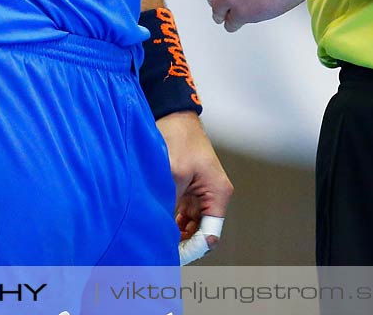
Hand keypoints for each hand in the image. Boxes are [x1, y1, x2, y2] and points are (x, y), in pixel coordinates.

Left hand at [158, 111, 232, 250]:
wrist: (172, 114)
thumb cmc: (178, 137)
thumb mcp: (173, 174)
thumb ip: (171, 204)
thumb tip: (161, 230)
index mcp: (218, 193)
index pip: (209, 234)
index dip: (192, 249)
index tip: (173, 257)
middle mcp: (213, 196)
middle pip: (200, 232)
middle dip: (181, 243)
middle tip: (159, 252)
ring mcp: (200, 193)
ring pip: (190, 225)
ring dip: (174, 233)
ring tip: (155, 241)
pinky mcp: (187, 189)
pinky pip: (181, 213)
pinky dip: (170, 221)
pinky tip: (155, 226)